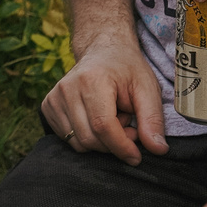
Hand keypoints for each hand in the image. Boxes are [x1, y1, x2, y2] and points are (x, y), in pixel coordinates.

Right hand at [41, 35, 170, 161]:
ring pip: (78, 142)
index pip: (103, 126)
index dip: (121, 146)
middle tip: (129, 127)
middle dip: (113, 143)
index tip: (136, 157)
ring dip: (100, 141)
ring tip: (113, 119)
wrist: (103, 50)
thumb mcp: (147, 88)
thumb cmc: (126, 69)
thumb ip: (152, 119)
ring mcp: (54, 97)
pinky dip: (86, 137)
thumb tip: (158, 150)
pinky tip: (97, 119)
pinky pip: (68, 138)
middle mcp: (67, 88)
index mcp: (92, 80)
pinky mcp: (48, 106)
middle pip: (89, 138)